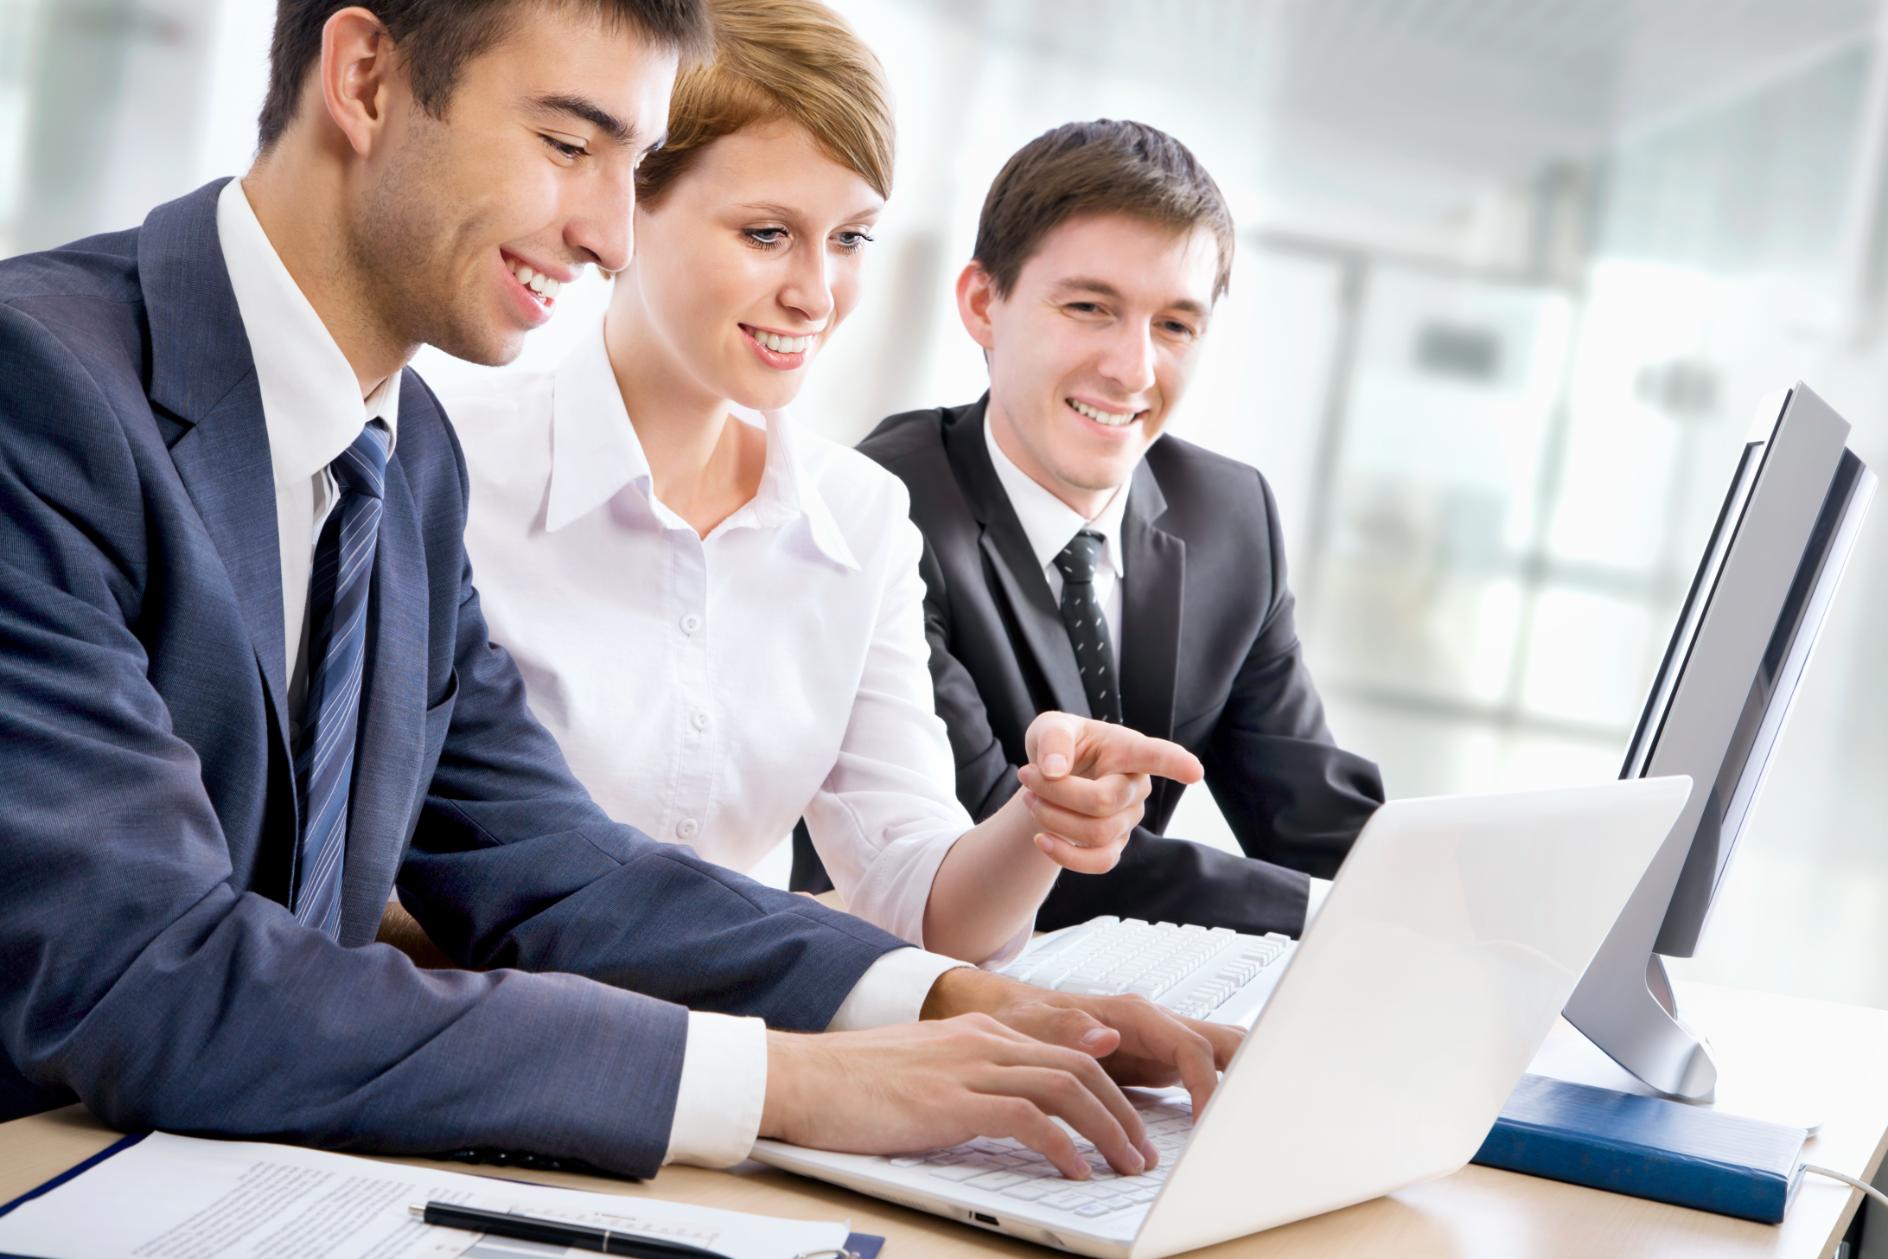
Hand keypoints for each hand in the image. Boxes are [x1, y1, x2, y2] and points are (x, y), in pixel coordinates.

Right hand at [760, 1017, 1157, 1179]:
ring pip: (1066, 1087)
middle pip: (1078, 1065)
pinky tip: (1075, 1171)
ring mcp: (968, 1067)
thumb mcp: (926, 1069)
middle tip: (1141, 1150)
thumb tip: (1007, 1109)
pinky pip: (1028, 1119)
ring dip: (1107, 1129)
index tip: (1128, 1121)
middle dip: (1121, 1110)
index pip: (1064, 1052)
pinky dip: (1062, 1145)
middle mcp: (983, 1041)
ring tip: (1126, 1165)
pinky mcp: (952, 1101)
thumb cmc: (852, 1083)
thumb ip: (972, 1077)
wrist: (802, 1077)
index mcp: (979, 1032)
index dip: (1107, 1087)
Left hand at [921, 968, 1242, 1116]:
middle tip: (1248, 1122)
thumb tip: (1105, 1036)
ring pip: (1220, 1055)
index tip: (1206, 1124)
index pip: (1191, 1047)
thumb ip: (1066, 1028)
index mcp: (1135, 1014)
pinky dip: (1217, 1097)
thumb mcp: (1033, 1024)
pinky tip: (1218, 1128)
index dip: (1207, 1085)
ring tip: (1245, 1127)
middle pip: (1222, 1042)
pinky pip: (1201, 1076)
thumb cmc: (1022, 1018)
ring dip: (1237, 1084)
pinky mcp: (1159, 1064)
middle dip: (1245, 1075)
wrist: (1010, 1016)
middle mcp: (1156, 1025)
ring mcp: (1161, 1044)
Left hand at [1018, 712, 1204, 872]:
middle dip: (1056, 792)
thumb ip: (1053, 739)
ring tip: (1030, 800)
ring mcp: (1129, 819)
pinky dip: (1064, 855)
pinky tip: (1041, 839)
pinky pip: (1098, 863)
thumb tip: (1054, 770)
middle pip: (1104, 801)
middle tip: (1025, 775)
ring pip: (1096, 834)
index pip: (1156, 755)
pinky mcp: (1115, 845)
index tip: (1195, 771)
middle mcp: (1136, 785)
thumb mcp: (1050, 728)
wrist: (1052, 778)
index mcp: (1127, 749)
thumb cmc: (1060, 746)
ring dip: (1052, 820)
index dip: (1176, 763)